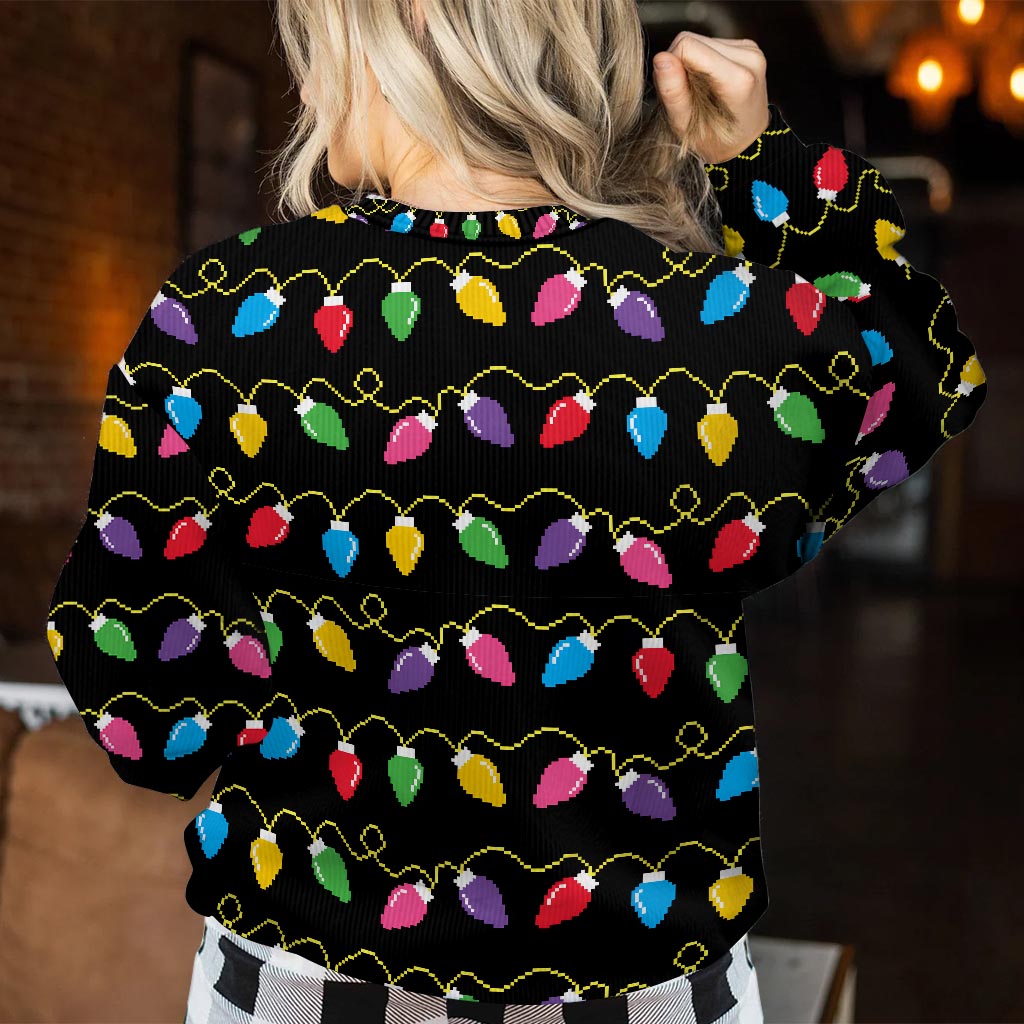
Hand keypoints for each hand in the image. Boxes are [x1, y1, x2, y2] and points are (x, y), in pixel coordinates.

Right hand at [652, 31, 770, 164]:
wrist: (746, 142)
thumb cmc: (716, 141)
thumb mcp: (686, 126)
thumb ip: (673, 92)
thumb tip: (660, 58)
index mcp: (737, 80)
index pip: (688, 47)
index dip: (671, 66)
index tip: (675, 91)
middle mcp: (749, 58)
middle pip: (692, 40)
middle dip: (680, 64)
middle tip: (686, 94)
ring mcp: (751, 49)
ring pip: (700, 39)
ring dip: (691, 63)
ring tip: (698, 91)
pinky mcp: (748, 46)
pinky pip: (711, 42)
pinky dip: (702, 61)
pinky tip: (708, 83)